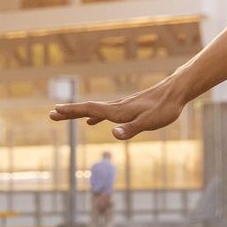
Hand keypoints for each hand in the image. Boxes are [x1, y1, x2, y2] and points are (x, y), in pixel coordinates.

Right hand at [48, 76, 188, 139]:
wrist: (176, 92)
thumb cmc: (164, 109)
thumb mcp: (149, 122)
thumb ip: (131, 129)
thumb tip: (113, 134)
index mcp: (118, 112)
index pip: (90, 110)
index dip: (72, 112)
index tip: (55, 111)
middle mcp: (117, 107)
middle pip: (87, 109)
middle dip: (69, 112)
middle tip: (51, 114)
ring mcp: (122, 107)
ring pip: (94, 110)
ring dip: (78, 113)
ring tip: (65, 115)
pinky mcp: (128, 108)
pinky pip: (105, 112)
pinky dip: (94, 116)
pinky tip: (92, 122)